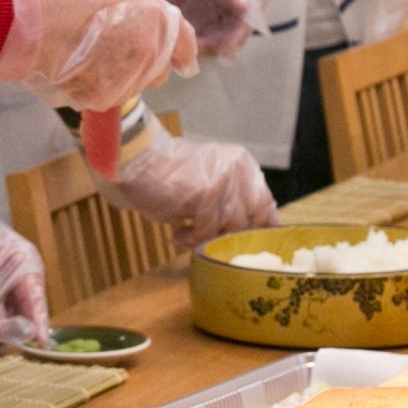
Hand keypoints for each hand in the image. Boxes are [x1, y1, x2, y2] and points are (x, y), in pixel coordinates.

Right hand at [0, 0, 195, 109]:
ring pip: (127, 90)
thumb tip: (163, 50)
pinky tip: (69, 68)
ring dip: (110, 81)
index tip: (184, 65)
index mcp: (156, 14)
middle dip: (138, 69)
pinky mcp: (105, 95)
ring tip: (80, 56)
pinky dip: (85, 90)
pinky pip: (100, 100)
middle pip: (155, 74)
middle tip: (102, 51)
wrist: (35, 16)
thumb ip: (142, 19)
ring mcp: (129, 75)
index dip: (182, 55)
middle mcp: (151, 47)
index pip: (183, 42)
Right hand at [106, 123, 274, 249]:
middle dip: (235, 237)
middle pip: (254, 219)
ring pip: (232, 227)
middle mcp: (239, 170)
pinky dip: (191, 239)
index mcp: (244, 165)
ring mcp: (224, 181)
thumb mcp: (211, 181)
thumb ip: (233, 198)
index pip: (267, 204)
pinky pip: (207, 231)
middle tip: (213, 243)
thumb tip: (250, 232)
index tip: (246, 245)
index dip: (259, 229)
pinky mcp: (206, 193)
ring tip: (187, 237)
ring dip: (209, 239)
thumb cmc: (171, 176)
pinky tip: (177, 234)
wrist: (140, 161)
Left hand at [125, 0, 259, 60]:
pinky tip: (179, 45)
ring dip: (205, 48)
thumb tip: (245, 7)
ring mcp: (217, 13)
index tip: (227, 49)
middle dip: (221, 46)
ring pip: (218, 41)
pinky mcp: (199, 21)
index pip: (251, 15)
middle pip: (235, 33)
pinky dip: (192, 45)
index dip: (241, 34)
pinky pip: (200, 39)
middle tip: (200, 50)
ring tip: (187, 47)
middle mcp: (236, 2)